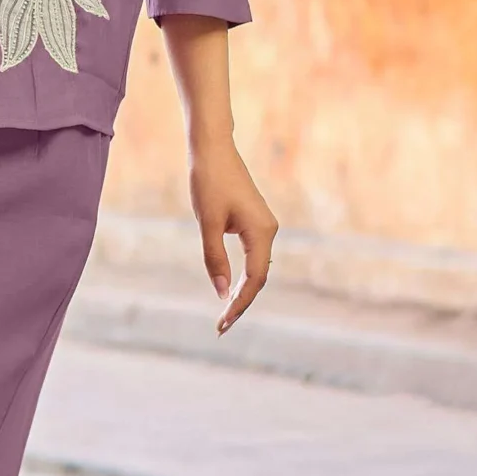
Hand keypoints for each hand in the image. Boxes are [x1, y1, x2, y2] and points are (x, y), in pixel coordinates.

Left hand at [190, 138, 277, 332]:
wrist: (212, 149)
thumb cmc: (208, 182)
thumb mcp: (207, 223)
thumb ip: (214, 258)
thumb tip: (221, 291)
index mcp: (261, 232)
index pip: (254, 279)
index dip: (239, 304)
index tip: (222, 323)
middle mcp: (269, 230)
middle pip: (258, 277)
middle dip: (241, 303)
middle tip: (221, 326)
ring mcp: (263, 226)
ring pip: (256, 268)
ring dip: (241, 291)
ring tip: (224, 314)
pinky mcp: (254, 222)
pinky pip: (252, 256)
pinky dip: (242, 275)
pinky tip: (229, 289)